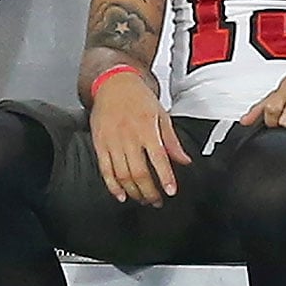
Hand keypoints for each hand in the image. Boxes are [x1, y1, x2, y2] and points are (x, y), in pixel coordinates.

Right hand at [90, 75, 190, 207]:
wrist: (114, 83)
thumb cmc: (139, 98)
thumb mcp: (162, 115)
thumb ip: (172, 141)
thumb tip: (185, 160)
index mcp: (147, 129)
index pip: (158, 159)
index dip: (165, 178)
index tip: (170, 191)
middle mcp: (129, 136)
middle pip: (139, 172)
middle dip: (149, 192)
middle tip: (157, 201)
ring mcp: (112, 141)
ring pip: (122, 175)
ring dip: (133, 192)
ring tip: (142, 199)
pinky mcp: (100, 143)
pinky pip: (105, 170)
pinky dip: (112, 186)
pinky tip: (120, 195)